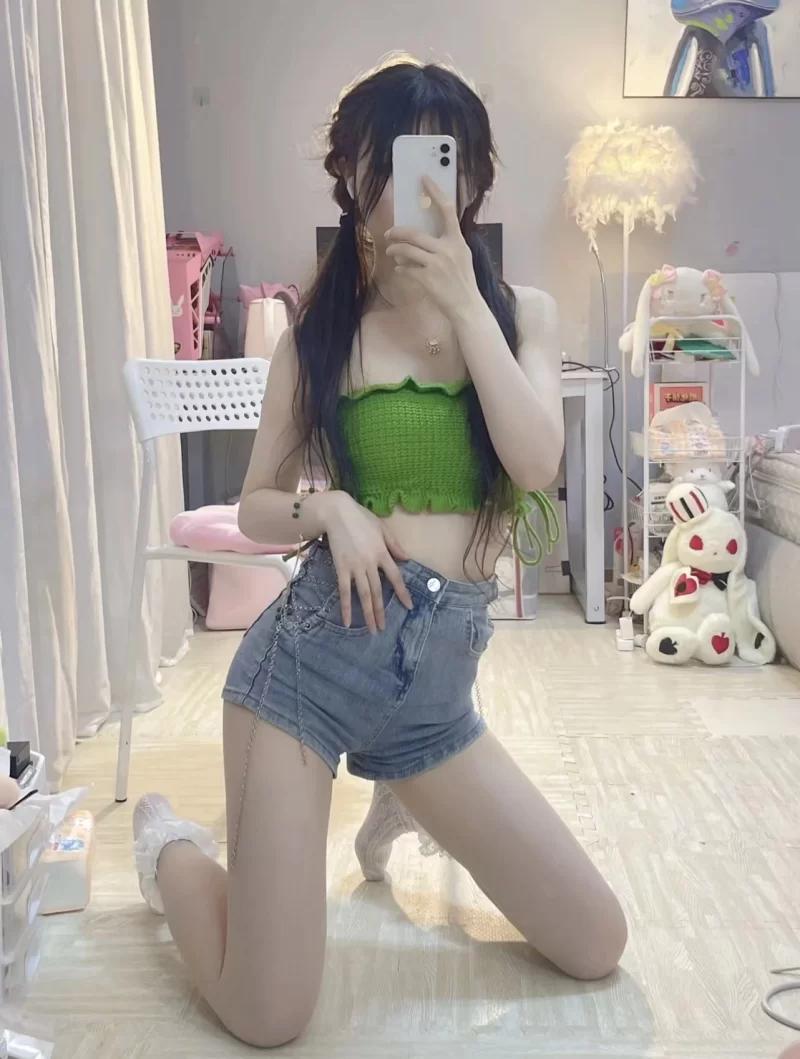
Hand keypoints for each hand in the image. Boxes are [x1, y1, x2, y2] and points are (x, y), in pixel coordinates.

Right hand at [320, 493, 413, 632]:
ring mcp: (355, 567)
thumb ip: (394, 545)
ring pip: (364, 595)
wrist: (337, 512)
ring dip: (368, 614)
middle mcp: (371, 563)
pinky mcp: (341, 568)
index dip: (402, 593)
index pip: (396, 577)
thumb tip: (407, 559)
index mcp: (382, 553)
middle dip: (381, 612)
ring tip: (372, 629)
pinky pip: (344, 591)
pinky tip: (347, 621)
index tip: (409, 606)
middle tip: (382, 628)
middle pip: (378, 592)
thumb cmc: (360, 518)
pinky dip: (346, 607)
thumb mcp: (382, 529)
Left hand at [384, 176, 480, 319]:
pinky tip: (401, 269)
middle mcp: (447, 250)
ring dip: (395, 250)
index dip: (435, 193)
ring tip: (391, 251)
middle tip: (389, 233)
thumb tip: (423, 238)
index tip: (424, 179)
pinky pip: (407, 268)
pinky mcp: (427, 279)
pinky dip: (401, 268)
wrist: (467, 307)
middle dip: (397, 232)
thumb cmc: (463, 283)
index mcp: (457, 241)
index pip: (447, 211)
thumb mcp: (462, 258)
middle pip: (415, 233)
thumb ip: (447, 244)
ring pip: (407, 250)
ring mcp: (436, 265)